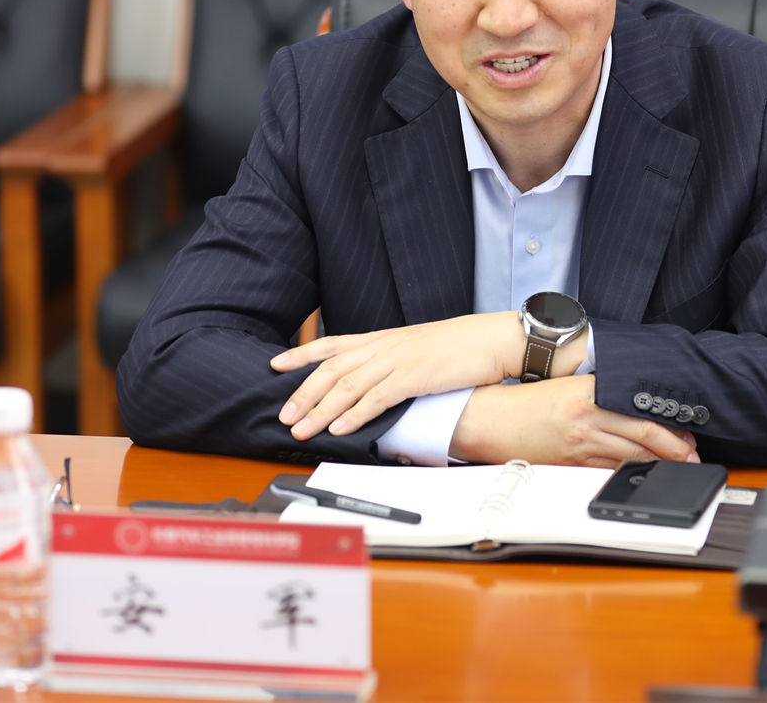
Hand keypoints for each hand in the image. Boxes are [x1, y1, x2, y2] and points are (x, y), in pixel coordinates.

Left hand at [270, 312, 519, 439]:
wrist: (490, 339)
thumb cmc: (458, 346)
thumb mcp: (417, 348)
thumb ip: (391, 360)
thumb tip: (372, 381)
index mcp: (382, 338)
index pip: (332, 344)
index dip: (302, 353)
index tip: (276, 364)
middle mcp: (384, 346)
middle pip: (332, 368)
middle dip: (304, 393)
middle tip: (283, 415)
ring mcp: (398, 359)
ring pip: (348, 385)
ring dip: (321, 410)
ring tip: (302, 429)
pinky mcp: (414, 376)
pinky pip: (377, 398)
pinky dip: (354, 414)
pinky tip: (340, 428)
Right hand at [450, 375, 699, 467]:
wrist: (490, 420)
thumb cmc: (525, 401)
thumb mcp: (567, 385)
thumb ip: (600, 392)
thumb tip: (634, 403)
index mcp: (588, 393)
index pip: (640, 411)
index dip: (669, 426)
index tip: (686, 431)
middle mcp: (587, 420)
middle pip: (642, 437)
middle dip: (673, 449)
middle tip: (692, 454)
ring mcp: (579, 445)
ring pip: (629, 458)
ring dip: (657, 463)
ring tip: (677, 465)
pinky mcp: (571, 464)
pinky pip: (608, 470)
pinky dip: (630, 472)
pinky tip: (643, 473)